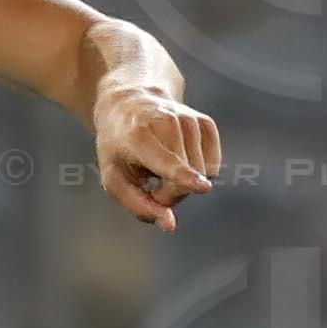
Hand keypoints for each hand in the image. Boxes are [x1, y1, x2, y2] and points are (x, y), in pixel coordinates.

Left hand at [92, 79, 224, 230]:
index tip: (202, 186)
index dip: (183, 176)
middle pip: (183, 181)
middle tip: (150, 184)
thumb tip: (171, 226)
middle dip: (169, 194)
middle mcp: (167, 123)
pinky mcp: (206, 123)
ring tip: (161, 167)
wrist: (129, 101)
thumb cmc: (118, 146)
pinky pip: (212, 167)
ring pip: (202, 175)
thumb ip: (139, 205)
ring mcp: (190, 120)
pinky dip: (197, 172)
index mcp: (138, 136)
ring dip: (182, 183)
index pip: (165, 161)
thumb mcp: (114, 178)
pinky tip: (178, 159)